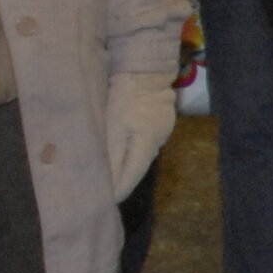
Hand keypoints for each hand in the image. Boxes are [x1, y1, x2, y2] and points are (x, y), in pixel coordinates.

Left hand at [104, 70, 179, 197]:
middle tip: (109, 191)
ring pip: (143, 154)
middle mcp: (159, 142)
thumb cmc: (125, 97)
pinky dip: (135, 148)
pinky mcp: (162, 120)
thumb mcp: (114, 127)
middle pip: (140, 166)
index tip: (109, 203)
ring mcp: (163, 130)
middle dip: (126, 179)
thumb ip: (113, 155)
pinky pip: (146, 141)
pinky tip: (126, 150)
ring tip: (115, 173)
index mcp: (147, 145)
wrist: (145, 69)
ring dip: (130, 164)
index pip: (133, 175)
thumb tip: (110, 182)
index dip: (121, 189)